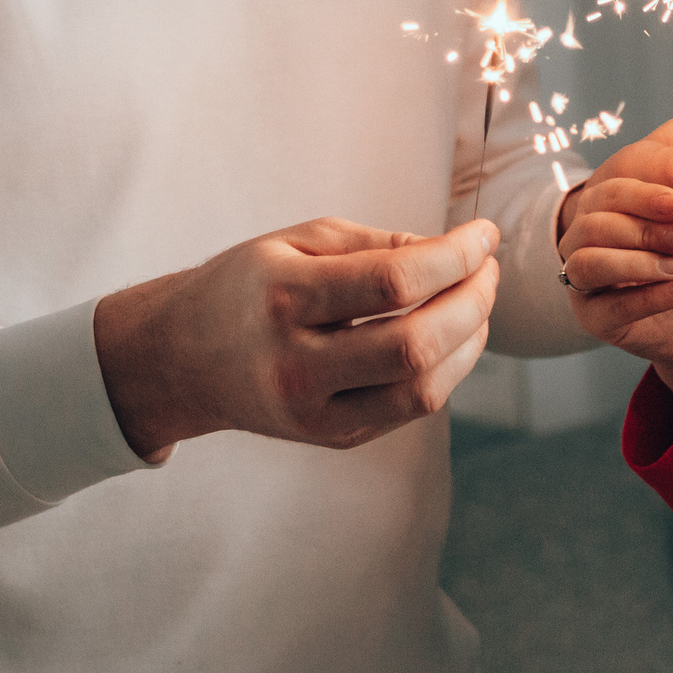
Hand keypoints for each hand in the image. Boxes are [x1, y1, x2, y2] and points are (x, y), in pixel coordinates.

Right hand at [93, 217, 500, 459]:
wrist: (184, 358)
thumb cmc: (250, 286)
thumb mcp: (299, 241)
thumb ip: (377, 244)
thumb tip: (456, 253)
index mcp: (284, 298)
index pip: (394, 282)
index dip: (456, 256)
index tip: (485, 234)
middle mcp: (296, 364)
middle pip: (415, 343)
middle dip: (473, 300)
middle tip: (488, 269)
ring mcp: (313, 413)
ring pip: (422, 389)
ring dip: (470, 341)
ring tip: (478, 302)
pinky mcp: (332, 438)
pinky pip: (410, 409)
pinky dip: (447, 370)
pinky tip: (453, 336)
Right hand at [557, 170, 672, 419]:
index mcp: (604, 209)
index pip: (607, 191)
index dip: (642, 195)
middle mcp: (584, 241)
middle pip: (594, 226)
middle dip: (644, 230)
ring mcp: (582, 282)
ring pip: (589, 263)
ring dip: (639, 263)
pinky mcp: (593, 319)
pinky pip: (612, 307)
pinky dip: (651, 297)